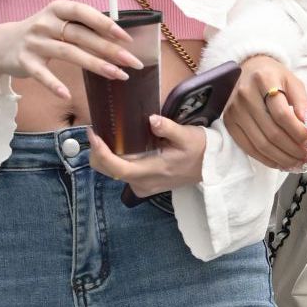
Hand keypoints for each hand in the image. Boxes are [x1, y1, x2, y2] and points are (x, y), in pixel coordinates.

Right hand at [0, 1, 139, 104]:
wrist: (1, 44)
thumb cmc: (40, 33)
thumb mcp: (58, 22)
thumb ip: (82, 27)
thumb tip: (118, 39)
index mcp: (57, 9)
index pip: (83, 12)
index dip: (105, 24)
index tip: (126, 38)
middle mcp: (45, 23)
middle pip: (81, 36)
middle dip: (109, 49)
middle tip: (133, 63)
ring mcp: (34, 42)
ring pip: (68, 53)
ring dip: (95, 65)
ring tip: (117, 75)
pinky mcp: (24, 61)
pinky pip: (42, 74)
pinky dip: (54, 85)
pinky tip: (67, 94)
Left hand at [87, 115, 207, 197]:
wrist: (213, 168)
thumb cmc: (201, 150)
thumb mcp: (188, 136)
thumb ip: (168, 128)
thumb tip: (152, 119)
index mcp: (152, 171)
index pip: (117, 167)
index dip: (101, 152)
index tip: (94, 134)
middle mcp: (143, 183)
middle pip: (108, 171)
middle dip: (97, 152)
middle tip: (97, 130)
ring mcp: (143, 186)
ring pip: (113, 173)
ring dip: (105, 155)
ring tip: (107, 135)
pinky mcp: (145, 185)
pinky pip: (122, 173)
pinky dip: (116, 159)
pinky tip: (121, 145)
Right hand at [224, 55, 306, 174]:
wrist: (248, 69)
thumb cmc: (273, 77)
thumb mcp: (293, 82)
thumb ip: (303, 103)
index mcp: (264, 79)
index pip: (283, 114)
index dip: (299, 133)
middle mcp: (245, 94)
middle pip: (272, 132)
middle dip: (293, 150)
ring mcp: (234, 109)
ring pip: (261, 144)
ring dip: (282, 158)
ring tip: (297, 163)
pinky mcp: (229, 122)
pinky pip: (248, 147)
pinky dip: (266, 159)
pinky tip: (280, 162)